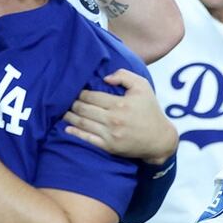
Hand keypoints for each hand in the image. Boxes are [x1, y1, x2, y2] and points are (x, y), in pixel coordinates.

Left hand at [64, 69, 178, 164]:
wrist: (159, 139)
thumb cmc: (150, 110)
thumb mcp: (142, 86)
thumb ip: (124, 76)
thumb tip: (105, 78)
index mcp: (119, 104)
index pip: (91, 96)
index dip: (80, 92)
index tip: (75, 90)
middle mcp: (113, 120)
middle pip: (84, 109)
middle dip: (72, 103)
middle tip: (65, 99)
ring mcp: (110, 135)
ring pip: (83, 123)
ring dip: (70, 117)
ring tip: (63, 111)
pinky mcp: (109, 147)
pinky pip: (87, 139)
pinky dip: (75, 133)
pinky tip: (67, 129)